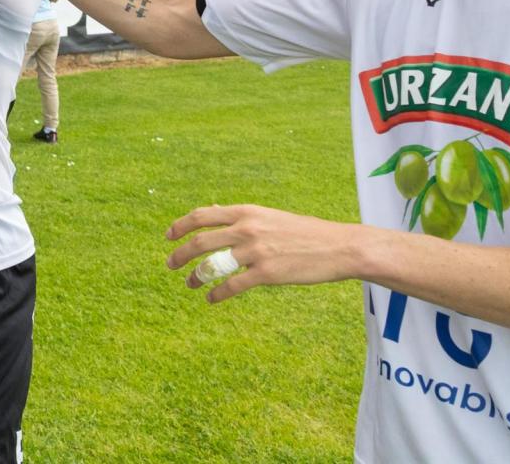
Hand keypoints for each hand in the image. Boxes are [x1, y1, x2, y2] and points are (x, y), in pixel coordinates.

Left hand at [166, 203, 359, 302]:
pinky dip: (217, 293)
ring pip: (212, 265)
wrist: (340, 247)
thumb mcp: (269, 216)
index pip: (202, 215)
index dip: (180, 226)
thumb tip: (213, 211)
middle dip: (180, 254)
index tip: (169, 236)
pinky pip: (232, 285)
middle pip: (200, 241)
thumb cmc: (305, 232)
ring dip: (196, 276)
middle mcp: (247, 228)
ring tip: (190, 284)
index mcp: (247, 212)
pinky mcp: (267, 273)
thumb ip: (242, 217)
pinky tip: (211, 298)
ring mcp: (256, 251)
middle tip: (169, 264)